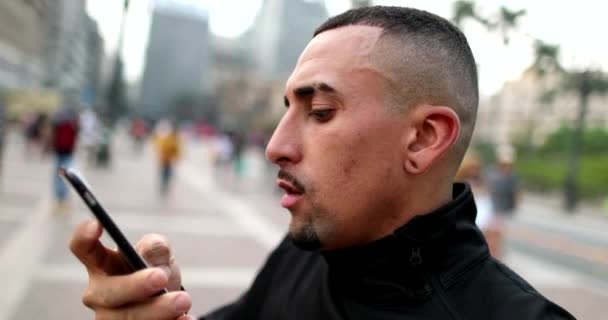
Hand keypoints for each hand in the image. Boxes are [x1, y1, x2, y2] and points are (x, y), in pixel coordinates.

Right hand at [70, 219, 193, 318]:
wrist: (170, 306)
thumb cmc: (157, 273)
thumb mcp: (159, 254)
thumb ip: (155, 248)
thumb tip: (151, 260)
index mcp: (102, 265)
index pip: (83, 249)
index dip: (84, 236)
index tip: (97, 224)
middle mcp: (99, 294)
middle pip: (108, 292)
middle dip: (135, 285)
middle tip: (160, 277)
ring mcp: (110, 319)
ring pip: (127, 319)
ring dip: (158, 310)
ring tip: (183, 301)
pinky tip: (186, 319)